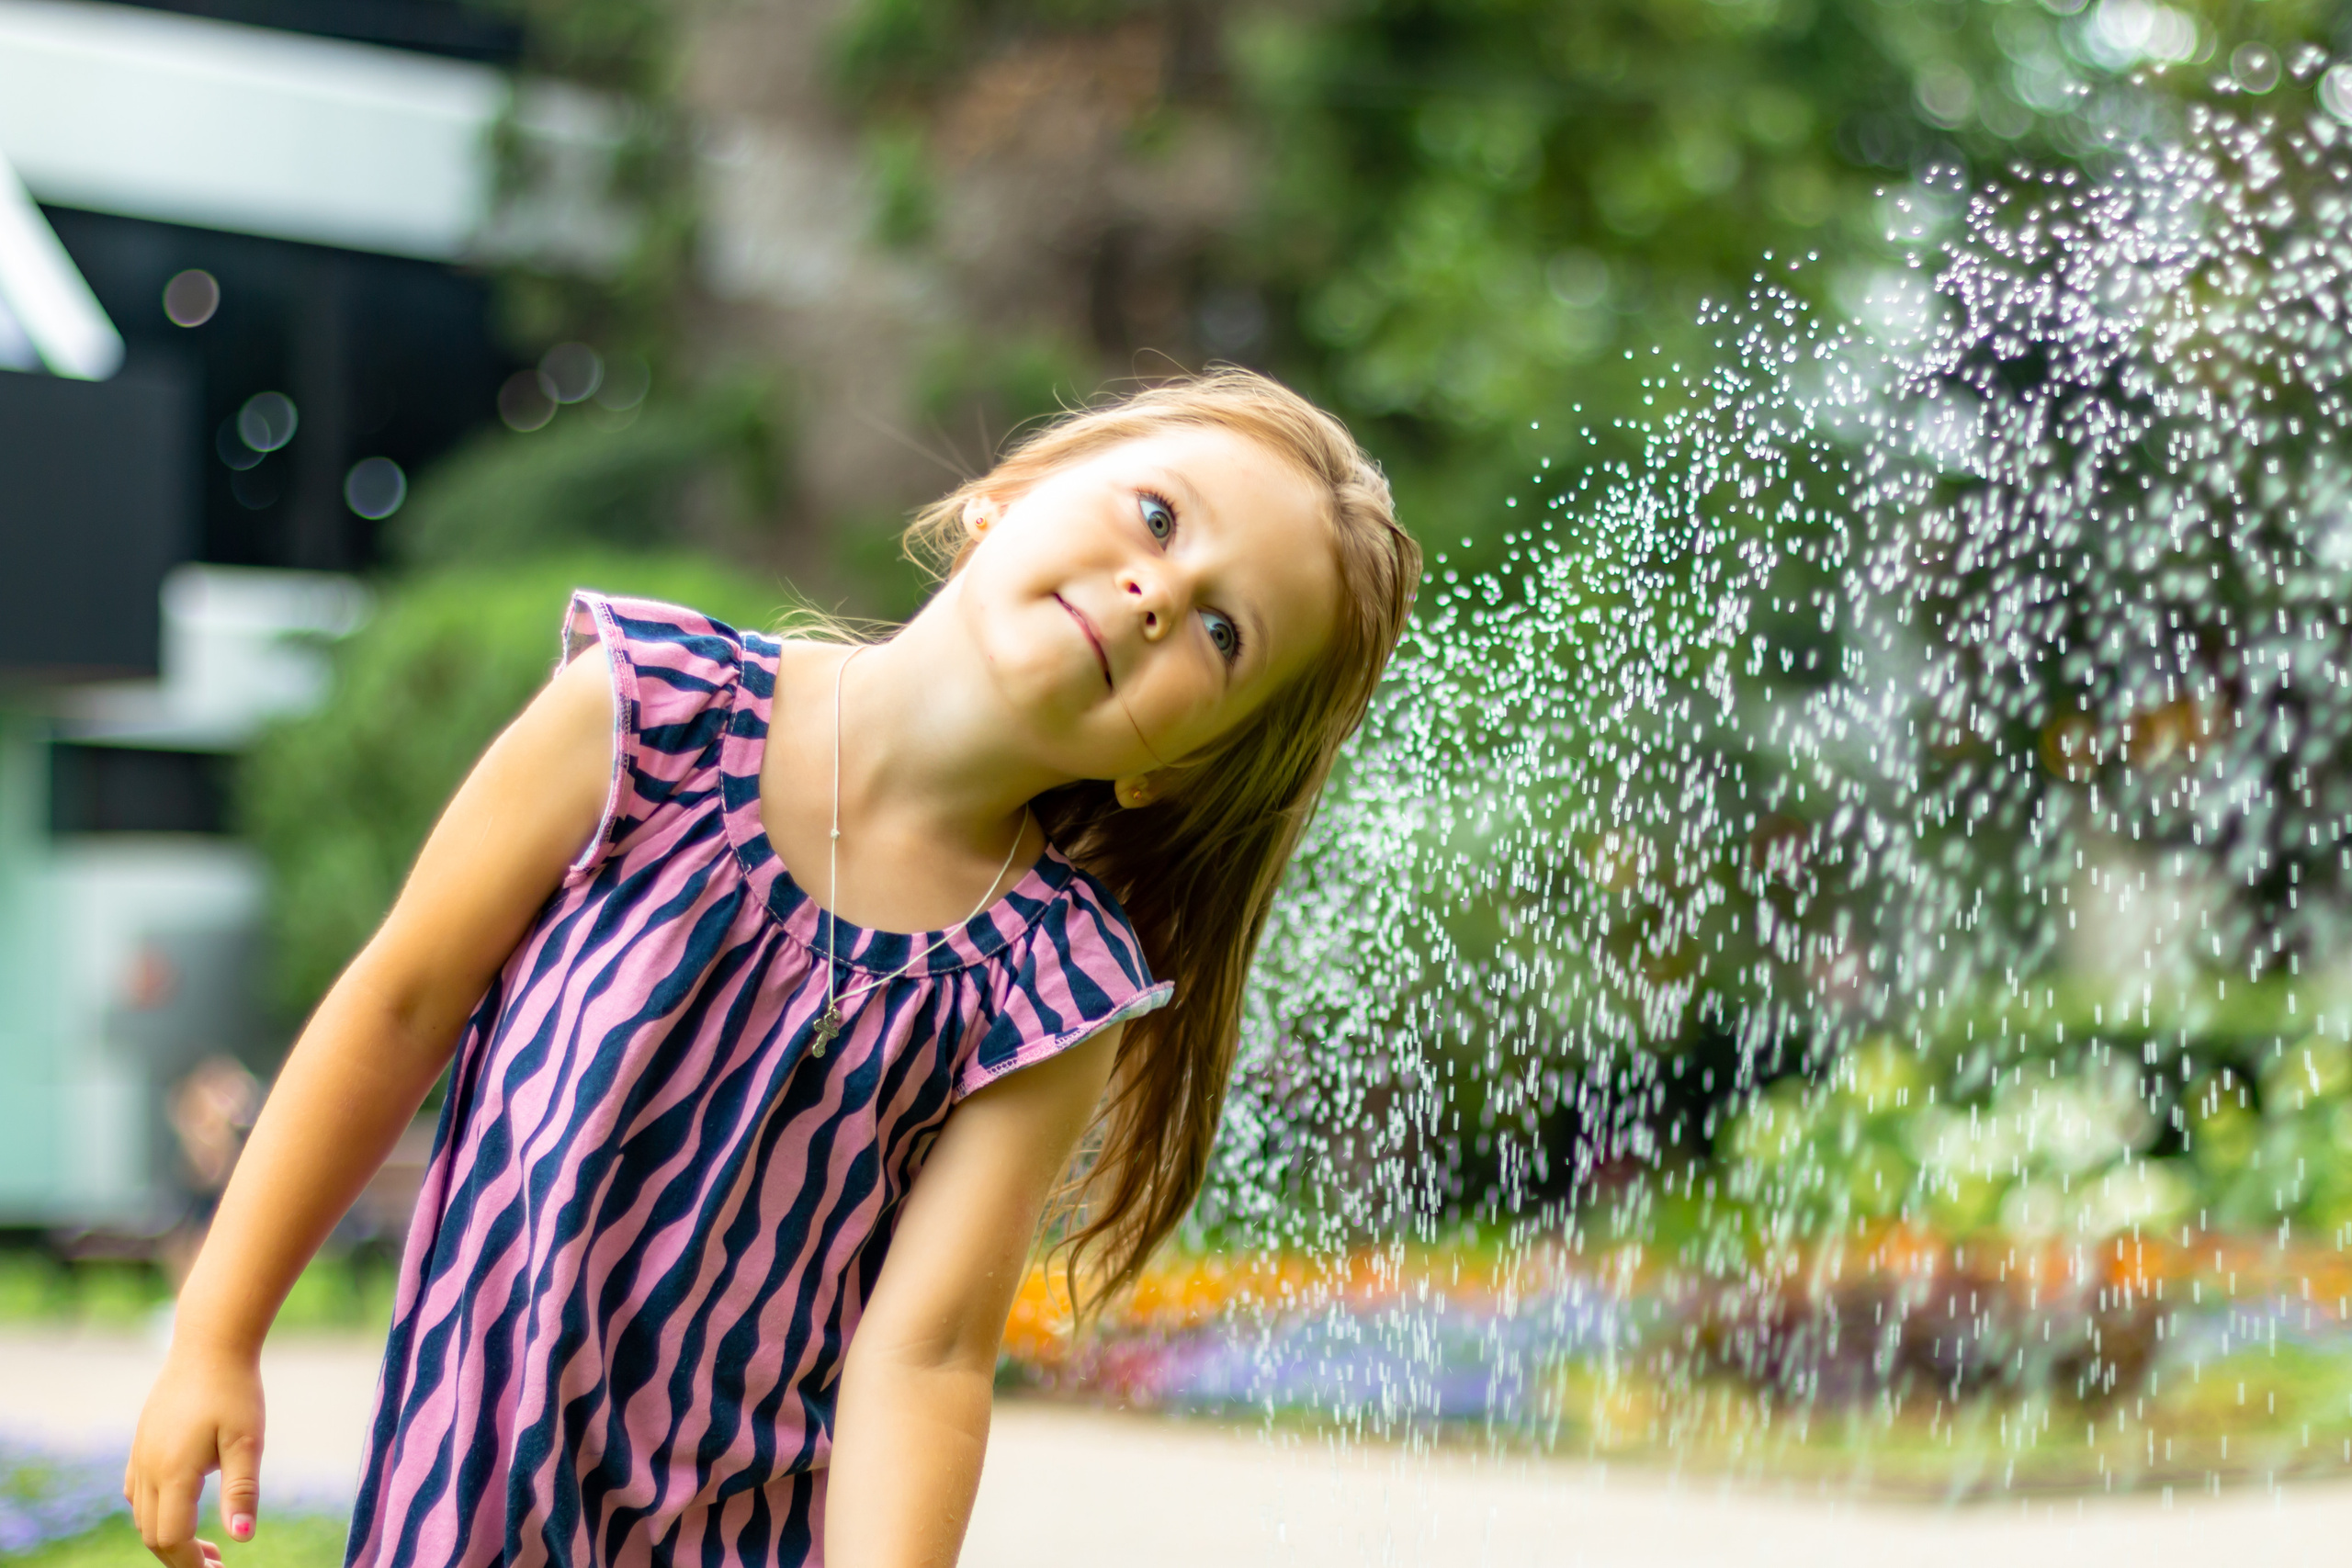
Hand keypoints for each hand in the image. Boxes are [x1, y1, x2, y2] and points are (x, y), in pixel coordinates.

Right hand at [124, 1341, 264, 1567]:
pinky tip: (182, 1509)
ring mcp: (140, 1455)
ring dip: (168, 1537)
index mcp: (173, 1472)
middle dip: (181, 1557)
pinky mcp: (141, 1444)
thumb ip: (242, 1491)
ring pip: (143, 1516)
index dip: (191, 1564)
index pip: (171, 1538)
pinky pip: (137, 1493)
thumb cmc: (235, 1391)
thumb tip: (243, 1538)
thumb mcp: (248, 1442)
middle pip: (153, 1534)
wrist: (209, 1346)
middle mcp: (148, 1468)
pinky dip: (156, 1513)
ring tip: (206, 1546)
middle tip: (217, 1565)